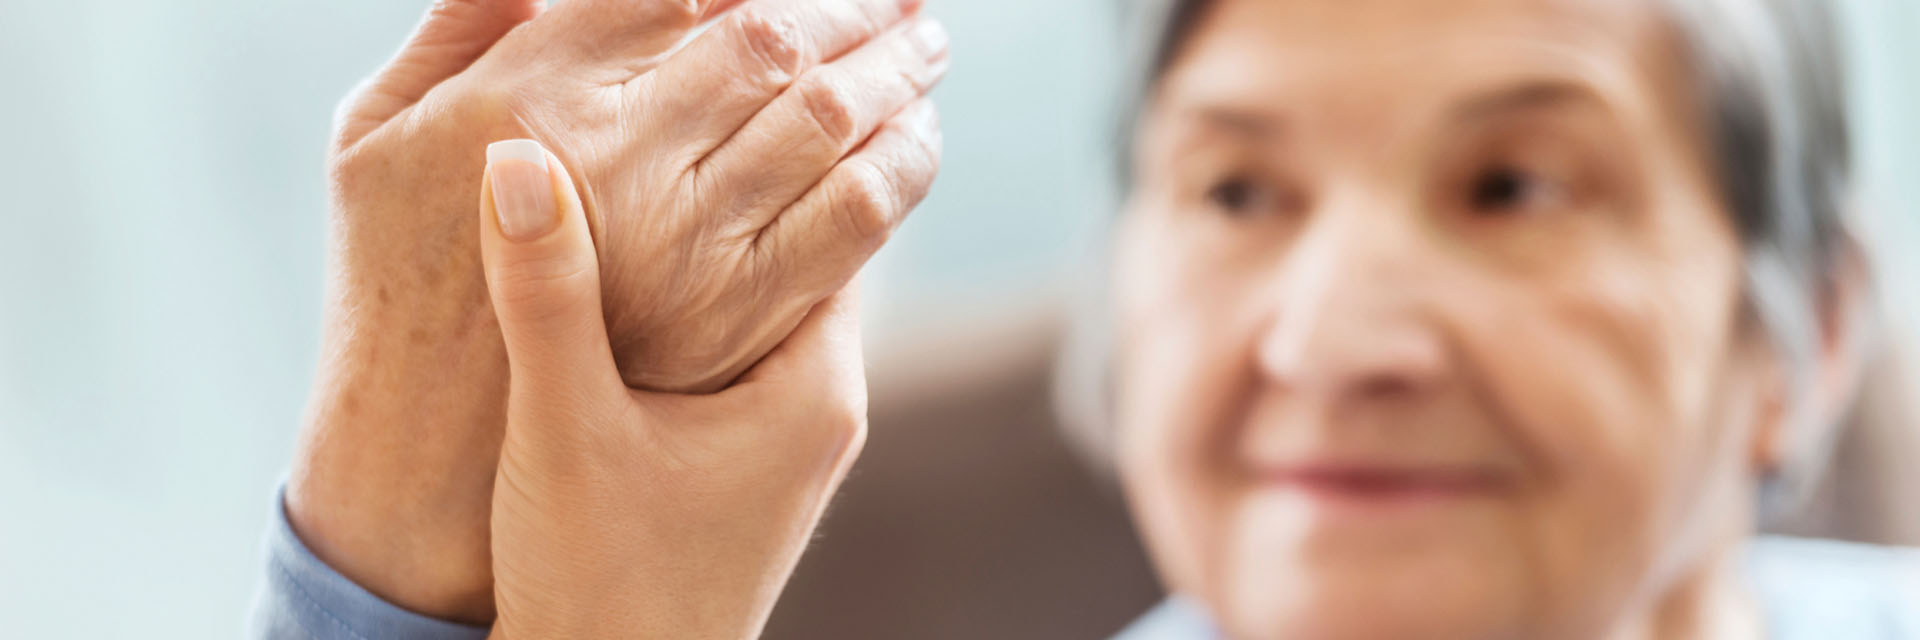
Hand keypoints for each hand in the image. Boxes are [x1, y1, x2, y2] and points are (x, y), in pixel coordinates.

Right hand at [288, 0, 944, 621]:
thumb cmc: (595, 584)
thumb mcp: (561, 435)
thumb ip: (544, 296)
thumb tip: (521, 158)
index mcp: (806, 384)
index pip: (846, 211)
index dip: (832, 115)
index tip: (827, 22)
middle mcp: (824, 398)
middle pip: (850, 228)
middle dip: (852, 126)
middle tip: (867, 19)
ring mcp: (797, 423)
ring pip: (810, 269)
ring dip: (807, 181)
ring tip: (813, 84)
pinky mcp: (761, 446)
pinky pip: (771, 316)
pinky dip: (757, 245)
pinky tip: (723, 208)